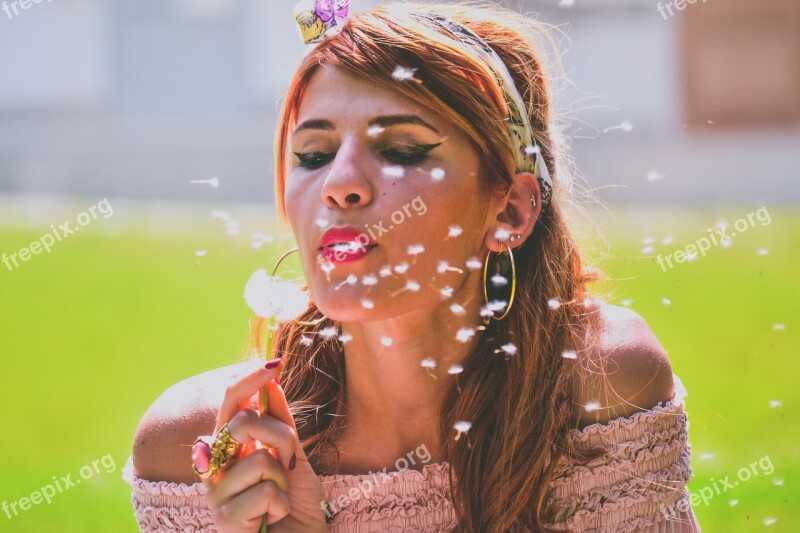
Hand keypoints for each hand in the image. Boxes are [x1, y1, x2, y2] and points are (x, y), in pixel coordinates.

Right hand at [200, 358, 327, 531]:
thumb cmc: (292, 501)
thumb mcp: (292, 455)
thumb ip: (280, 421)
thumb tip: (272, 382)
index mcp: (229, 445)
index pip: (232, 402)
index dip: (250, 380)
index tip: (274, 363)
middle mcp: (215, 464)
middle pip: (242, 422)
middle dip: (279, 437)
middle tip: (288, 462)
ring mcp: (215, 491)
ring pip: (260, 460)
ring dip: (282, 481)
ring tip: (277, 499)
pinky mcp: (222, 518)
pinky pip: (265, 492)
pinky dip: (280, 504)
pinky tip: (272, 517)